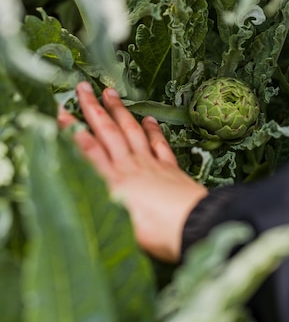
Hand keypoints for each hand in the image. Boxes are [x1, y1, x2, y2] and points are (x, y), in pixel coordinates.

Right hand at [58, 82, 207, 262]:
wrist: (194, 226)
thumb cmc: (154, 233)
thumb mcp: (117, 222)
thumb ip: (100, 198)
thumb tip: (83, 185)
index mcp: (113, 181)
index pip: (88, 149)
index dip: (72, 130)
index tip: (60, 111)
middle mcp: (130, 167)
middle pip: (108, 132)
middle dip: (93, 108)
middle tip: (83, 87)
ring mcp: (151, 164)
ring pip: (132, 131)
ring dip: (119, 111)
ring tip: (110, 93)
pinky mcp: (170, 169)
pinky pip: (159, 143)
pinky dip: (153, 130)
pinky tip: (150, 119)